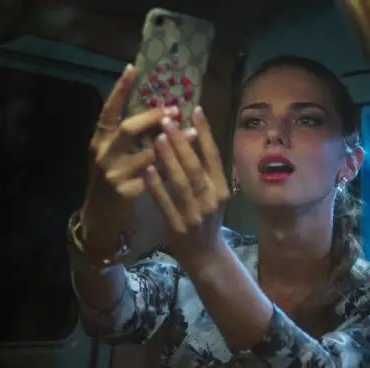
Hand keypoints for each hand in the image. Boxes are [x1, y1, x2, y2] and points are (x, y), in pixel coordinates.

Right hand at [81, 65, 195, 251]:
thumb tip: (161, 111)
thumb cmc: (113, 177)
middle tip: (175, 110)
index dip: (120, 89)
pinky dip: (170, 170)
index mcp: (99, 139)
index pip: (108, 110)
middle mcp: (102, 154)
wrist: (101, 215)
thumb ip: (129, 135)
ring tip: (193, 134)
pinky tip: (186, 165)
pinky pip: (153, 178)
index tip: (133, 68)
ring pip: (146, 156)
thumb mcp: (113, 153)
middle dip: (153, 118)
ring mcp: (112, 174)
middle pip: (128, 129)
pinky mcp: (123, 193)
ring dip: (171, 145)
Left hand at [143, 106, 230, 266]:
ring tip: (158, 138)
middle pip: (196, 166)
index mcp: (222, 188)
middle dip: (182, 142)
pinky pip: (166, 203)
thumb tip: (192, 134)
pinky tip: (148, 170)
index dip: (206, 133)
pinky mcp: (178, 227)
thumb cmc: (206, 218)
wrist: (204, 255)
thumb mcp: (212, 193)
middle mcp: (211, 200)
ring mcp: (195, 215)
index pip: (215, 156)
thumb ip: (204, 169)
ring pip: (182, 183)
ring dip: (169, 159)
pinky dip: (157, 186)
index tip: (195, 110)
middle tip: (167, 120)